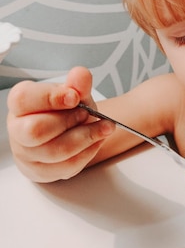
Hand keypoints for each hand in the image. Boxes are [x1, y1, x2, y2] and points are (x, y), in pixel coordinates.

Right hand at [7, 67, 114, 182]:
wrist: (65, 132)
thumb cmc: (64, 110)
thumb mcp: (74, 92)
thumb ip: (78, 83)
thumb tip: (80, 75)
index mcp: (20, 103)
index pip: (24, 100)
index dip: (51, 98)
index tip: (75, 97)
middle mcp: (17, 129)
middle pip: (36, 130)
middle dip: (69, 121)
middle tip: (88, 113)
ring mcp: (27, 154)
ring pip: (55, 151)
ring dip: (86, 138)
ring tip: (103, 127)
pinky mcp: (42, 171)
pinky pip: (67, 167)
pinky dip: (88, 152)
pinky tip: (97, 141)